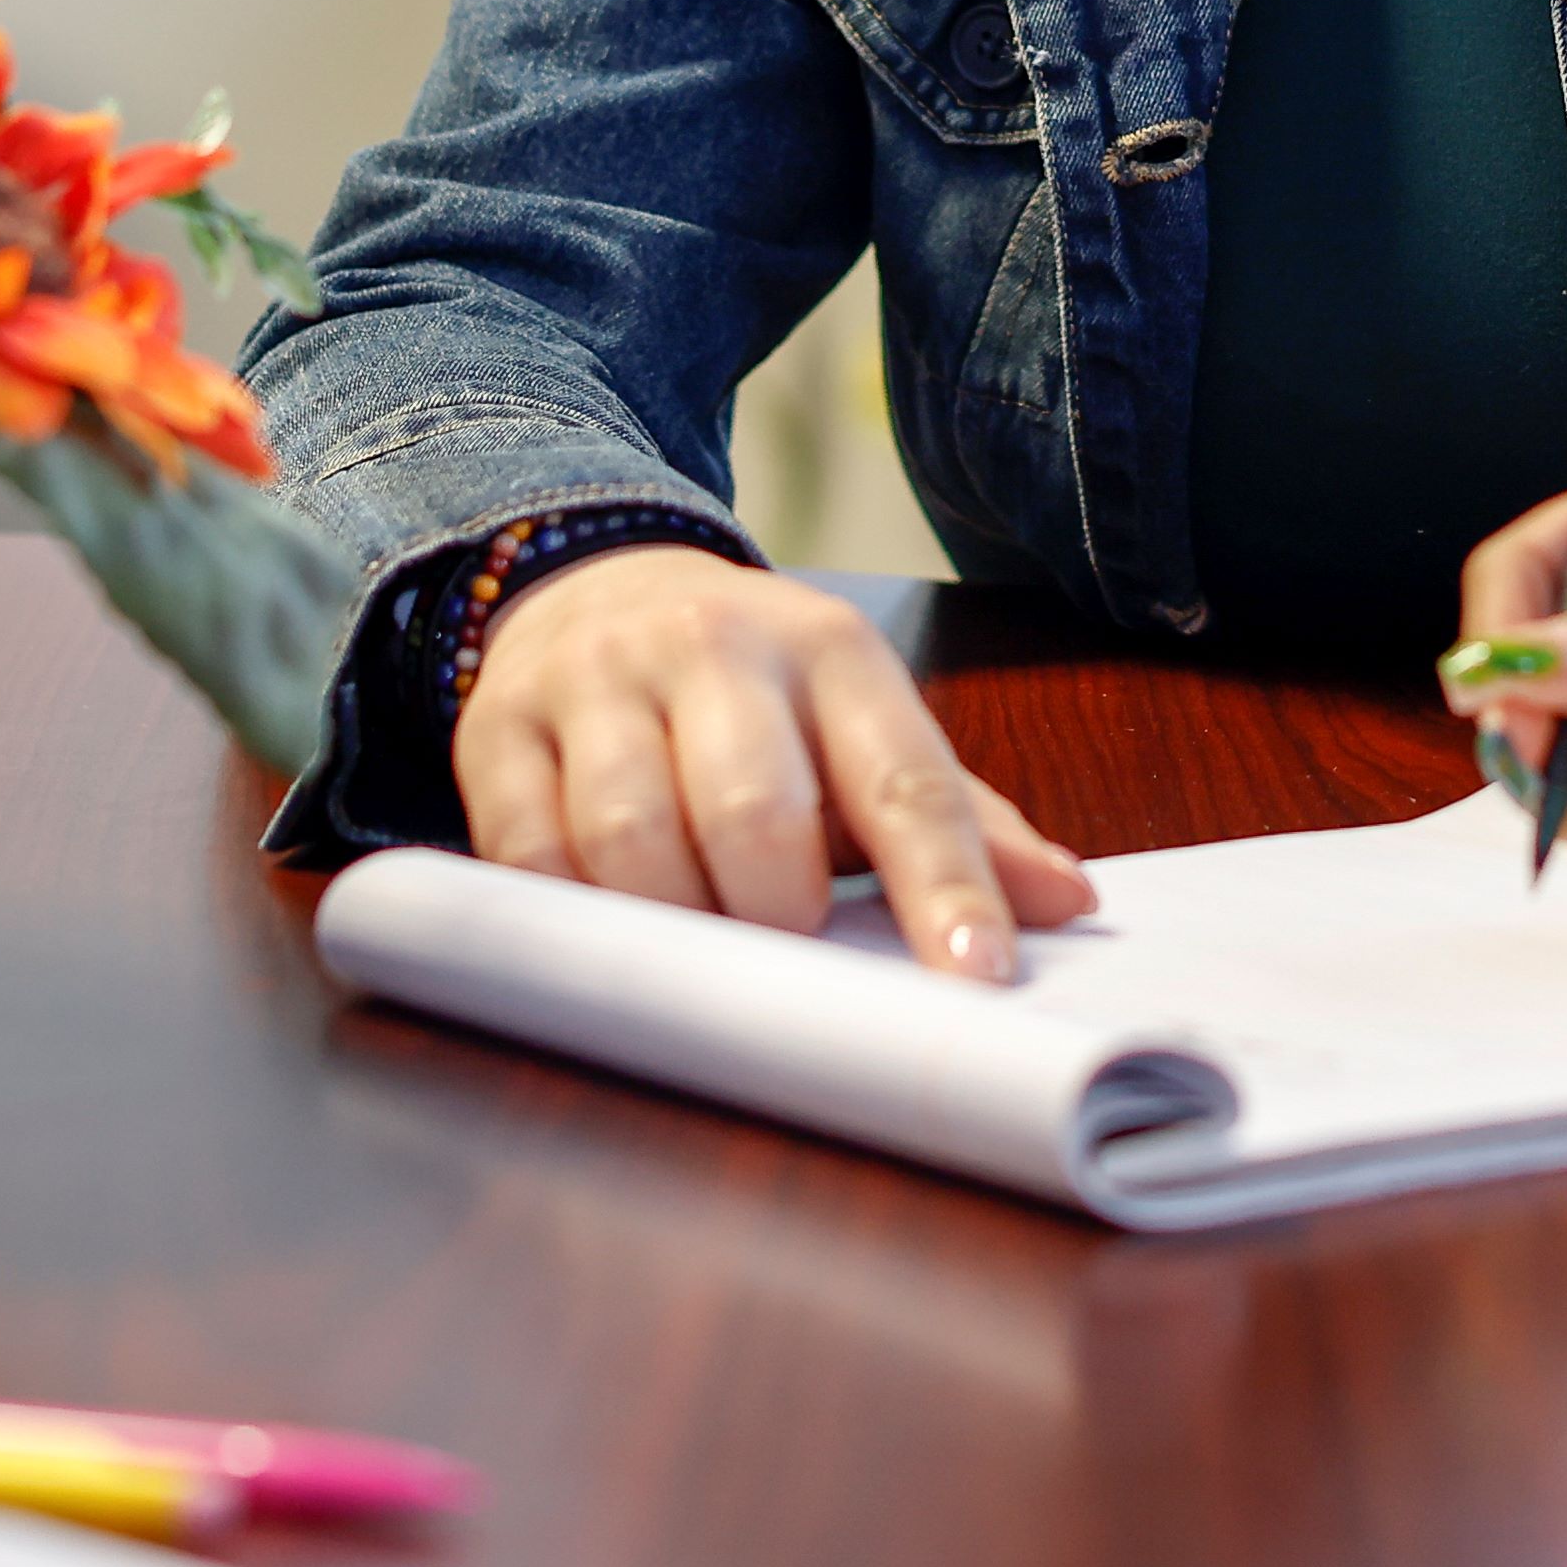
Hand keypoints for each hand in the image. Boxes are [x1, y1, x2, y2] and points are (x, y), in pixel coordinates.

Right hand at [455, 544, 1093, 980]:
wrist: (593, 587)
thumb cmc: (756, 697)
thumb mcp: (861, 730)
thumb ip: (957, 818)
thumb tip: (1068, 904)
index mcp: (831, 649)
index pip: (905, 779)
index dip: (946, 887)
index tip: (978, 979)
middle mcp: (714, 646)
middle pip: (756, 811)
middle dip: (781, 914)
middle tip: (789, 948)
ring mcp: (596, 681)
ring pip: (633, 838)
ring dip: (675, 926)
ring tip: (700, 940)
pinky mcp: (497, 726)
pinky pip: (528, 857)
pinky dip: (573, 919)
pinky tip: (605, 927)